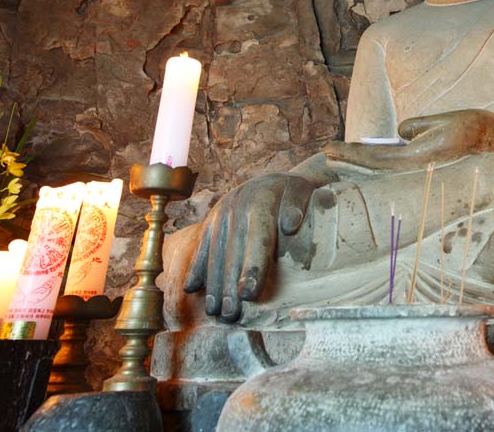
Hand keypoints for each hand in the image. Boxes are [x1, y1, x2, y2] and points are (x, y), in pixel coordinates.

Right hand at [183, 173, 316, 322]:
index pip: (258, 239)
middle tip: (231, 316)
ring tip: (215, 312)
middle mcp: (236, 209)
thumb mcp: (302, 191)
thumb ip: (298, 207)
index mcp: (261, 203)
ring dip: (213, 285)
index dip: (253, 267)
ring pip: (215, 254)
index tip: (249, 293)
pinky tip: (192, 289)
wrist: (272, 177)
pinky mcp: (211, 221)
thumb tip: (291, 225)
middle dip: (230, 287)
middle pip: (232, 254)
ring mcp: (220, 215)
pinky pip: (202, 246)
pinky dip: (197, 268)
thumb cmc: (292, 191)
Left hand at [323, 109, 493, 170]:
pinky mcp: (428, 167)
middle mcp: (419, 170)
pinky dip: (378, 162)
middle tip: (326, 151)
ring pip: (384, 169)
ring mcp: (423, 171)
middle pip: (375, 167)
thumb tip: (400, 134)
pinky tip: (368, 157)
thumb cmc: (474, 127)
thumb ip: (417, 127)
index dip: (350, 154)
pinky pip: (396, 166)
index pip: (375, 158)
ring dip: (362, 162)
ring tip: (340, 154)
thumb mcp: (443, 121)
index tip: (329, 148)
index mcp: (420, 158)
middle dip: (350, 159)